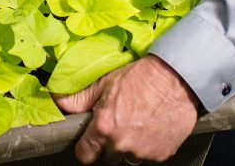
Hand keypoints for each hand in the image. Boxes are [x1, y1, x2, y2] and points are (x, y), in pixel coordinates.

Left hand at [53, 55, 199, 163]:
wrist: (176, 78)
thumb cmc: (141, 77)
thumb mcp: (103, 83)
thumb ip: (78, 99)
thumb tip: (58, 101)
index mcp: (104, 128)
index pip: (84, 155)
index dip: (85, 148)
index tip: (89, 142)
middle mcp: (121, 143)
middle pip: (107, 158)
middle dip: (109, 144)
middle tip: (117, 124)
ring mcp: (143, 152)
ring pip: (128, 156)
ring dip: (129, 145)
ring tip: (136, 123)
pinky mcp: (161, 154)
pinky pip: (148, 156)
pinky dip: (148, 145)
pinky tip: (150, 126)